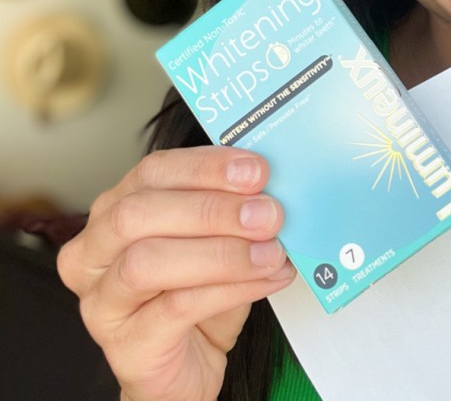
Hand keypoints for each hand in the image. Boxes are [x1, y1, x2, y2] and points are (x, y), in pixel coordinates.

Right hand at [57, 147, 296, 400]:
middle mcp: (93, 254)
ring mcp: (102, 302)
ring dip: (221, 252)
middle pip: (138, 213)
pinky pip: (175, 309)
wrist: (189, 366)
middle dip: (211, 208)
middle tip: (267, 214)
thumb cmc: (199, 298)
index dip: (205, 166)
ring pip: (147, 262)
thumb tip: (274, 190)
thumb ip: (235, 212)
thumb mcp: (217, 242)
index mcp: (113, 212)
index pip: (152, 172)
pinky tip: (267, 279)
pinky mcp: (125, 345)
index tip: (256, 170)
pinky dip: (230, 289)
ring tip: (271, 252)